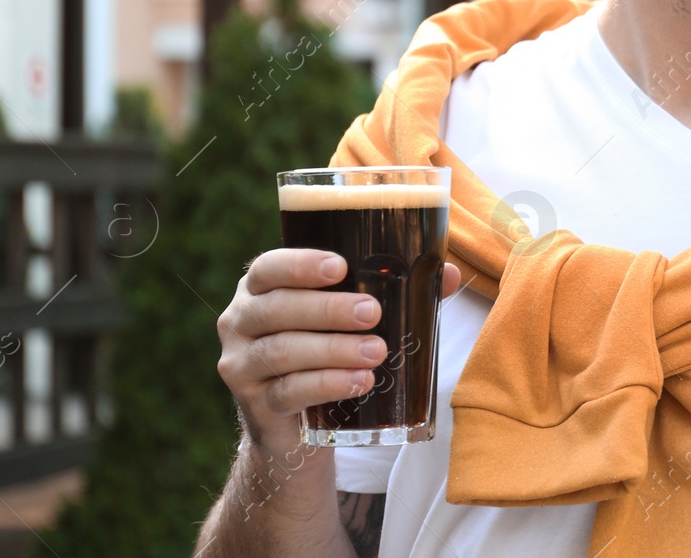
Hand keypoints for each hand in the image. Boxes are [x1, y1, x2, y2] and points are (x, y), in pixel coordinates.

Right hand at [216, 249, 463, 450]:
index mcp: (261, 288)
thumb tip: (450, 274)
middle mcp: (240, 321)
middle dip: (328, 309)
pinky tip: (359, 382)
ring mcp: (241, 365)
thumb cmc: (329, 349)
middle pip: (276, 308)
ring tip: (377, 352)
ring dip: (333, 350)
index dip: (299, 264)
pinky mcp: (254, 405)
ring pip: (282, 351)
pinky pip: (287, 392)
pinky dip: (327, 385)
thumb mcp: (353, 318)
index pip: (268, 267)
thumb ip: (399, 292)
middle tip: (373, 313)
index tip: (340, 267)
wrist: (298, 428)